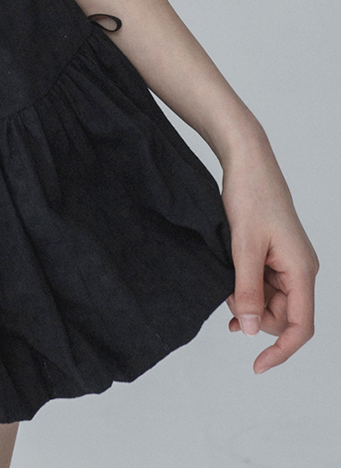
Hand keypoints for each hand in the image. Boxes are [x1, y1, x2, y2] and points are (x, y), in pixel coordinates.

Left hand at [219, 138, 317, 372]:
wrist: (246, 160)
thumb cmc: (250, 195)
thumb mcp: (243, 248)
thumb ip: (247, 291)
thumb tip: (253, 332)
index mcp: (302, 270)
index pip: (301, 326)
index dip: (281, 351)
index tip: (256, 365)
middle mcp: (301, 269)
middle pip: (284, 317)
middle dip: (257, 318)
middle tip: (227, 304)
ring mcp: (288, 261)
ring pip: (272, 302)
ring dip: (249, 303)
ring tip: (225, 290)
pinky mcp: (275, 254)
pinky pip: (265, 285)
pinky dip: (247, 290)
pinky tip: (229, 288)